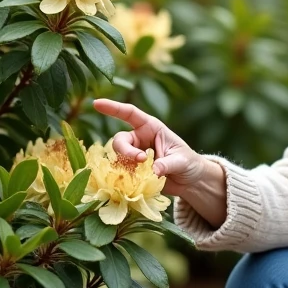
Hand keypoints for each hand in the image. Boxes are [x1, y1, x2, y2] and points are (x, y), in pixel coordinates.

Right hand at [92, 98, 209, 197]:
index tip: (97, 104)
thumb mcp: (181, 161)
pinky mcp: (133, 172)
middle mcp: (139, 140)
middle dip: (126, 151)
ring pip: (119, 159)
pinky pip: (122, 174)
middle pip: (120, 140)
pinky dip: (128, 179)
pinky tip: (140, 184)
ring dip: (128, 168)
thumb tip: (153, 171)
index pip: (129, 114)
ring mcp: (134, 156)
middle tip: (141, 161)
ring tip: (146, 176)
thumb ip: (167, 164)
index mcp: (150, 127)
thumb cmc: (188, 163)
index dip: (113, 108)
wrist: (190, 181)